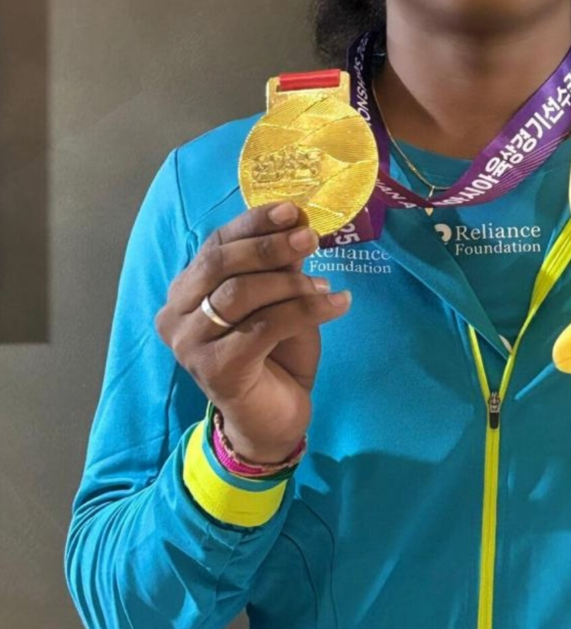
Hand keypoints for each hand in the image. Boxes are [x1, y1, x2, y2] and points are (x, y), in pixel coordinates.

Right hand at [154, 201, 351, 462]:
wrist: (273, 418)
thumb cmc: (273, 355)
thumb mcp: (278, 300)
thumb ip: (279, 268)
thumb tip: (297, 224)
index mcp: (185, 291)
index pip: (215, 245)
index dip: (253, 224)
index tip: (293, 210)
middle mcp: (176, 315)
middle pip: (220, 264)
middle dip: (269, 247)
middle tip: (310, 238)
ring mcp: (190, 344)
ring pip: (240, 293)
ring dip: (290, 283)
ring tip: (325, 285)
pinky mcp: (216, 369)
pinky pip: (264, 326)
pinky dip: (305, 310)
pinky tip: (337, 304)